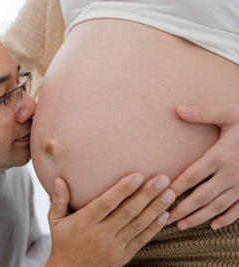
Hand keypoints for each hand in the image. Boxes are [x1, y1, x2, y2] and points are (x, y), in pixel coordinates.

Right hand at [45, 173, 175, 266]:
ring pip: (138, 225)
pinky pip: (142, 240)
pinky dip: (155, 227)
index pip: (106, 204)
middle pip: (128, 212)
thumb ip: (58, 199)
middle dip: (147, 195)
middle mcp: (101, 234)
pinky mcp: (123, 256)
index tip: (137, 175)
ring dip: (156, 208)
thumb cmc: (63, 241)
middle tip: (163, 179)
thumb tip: (58, 179)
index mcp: (84, 223)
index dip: (122, 190)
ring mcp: (114, 247)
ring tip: (170, 193)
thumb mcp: (55, 221)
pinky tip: (165, 214)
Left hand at [168, 105, 238, 229]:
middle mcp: (231, 174)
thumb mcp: (229, 114)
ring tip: (182, 225)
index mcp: (220, 156)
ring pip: (218, 207)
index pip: (192, 176)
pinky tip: (214, 226)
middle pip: (202, 196)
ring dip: (199, 218)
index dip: (175, 187)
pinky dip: (227, 219)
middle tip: (165, 218)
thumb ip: (203, 113)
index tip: (160, 195)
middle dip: (182, 209)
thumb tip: (177, 109)